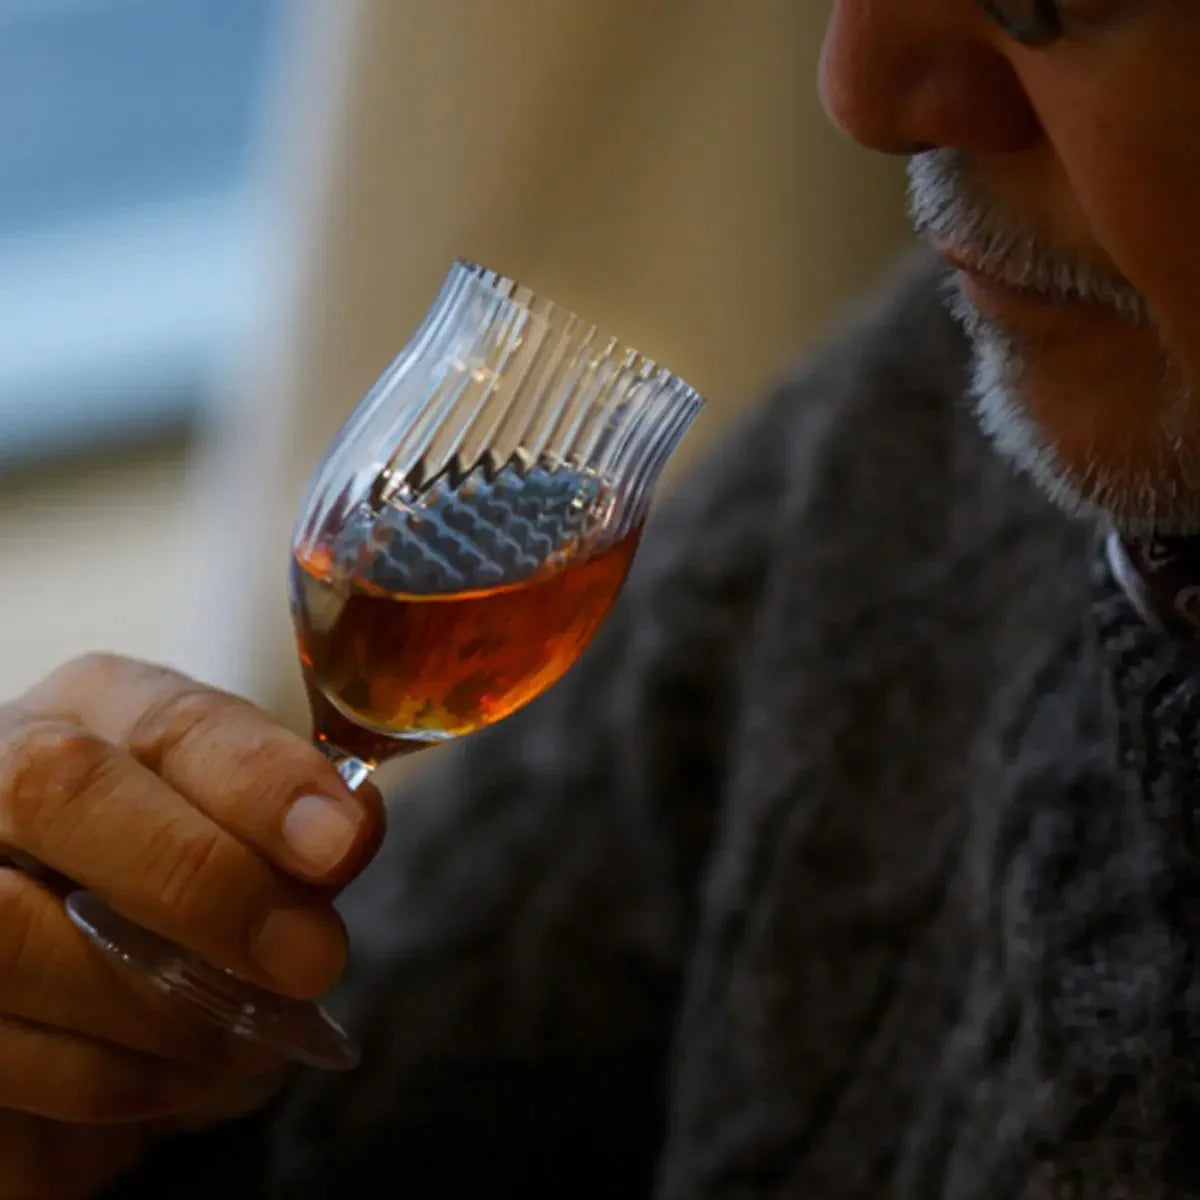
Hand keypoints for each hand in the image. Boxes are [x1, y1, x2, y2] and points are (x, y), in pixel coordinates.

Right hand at [0, 654, 384, 1197]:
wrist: (47, 902)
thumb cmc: (158, 857)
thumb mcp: (223, 819)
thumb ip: (282, 827)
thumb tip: (349, 834)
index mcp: (97, 710)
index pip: (173, 719)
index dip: (259, 780)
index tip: (340, 845)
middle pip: (63, 794)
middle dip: (201, 884)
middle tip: (310, 961)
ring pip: (13, 935)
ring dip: (155, 1010)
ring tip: (252, 1045)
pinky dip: (104, 1083)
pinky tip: (179, 1084)